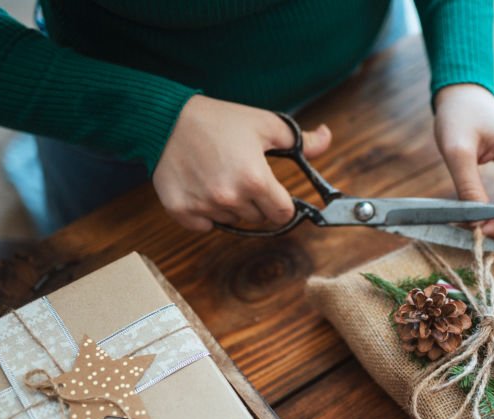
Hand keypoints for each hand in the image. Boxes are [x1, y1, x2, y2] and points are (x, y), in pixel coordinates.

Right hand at [153, 95, 331, 231]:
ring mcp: (204, 206)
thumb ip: (300, 140)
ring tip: (218, 175)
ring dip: (231, 206)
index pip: (283, 214)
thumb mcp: (264, 124)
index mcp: (255, 179)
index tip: (274, 194)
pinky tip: (200, 186)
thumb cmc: (218, 120)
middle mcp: (231, 197)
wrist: (167, 119)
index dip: (282, 204)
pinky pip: (205, 225)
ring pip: (232, 221)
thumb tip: (326, 138)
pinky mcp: (181, 211)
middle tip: (240, 174)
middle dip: (256, 202)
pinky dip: (205, 213)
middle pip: (258, 218)